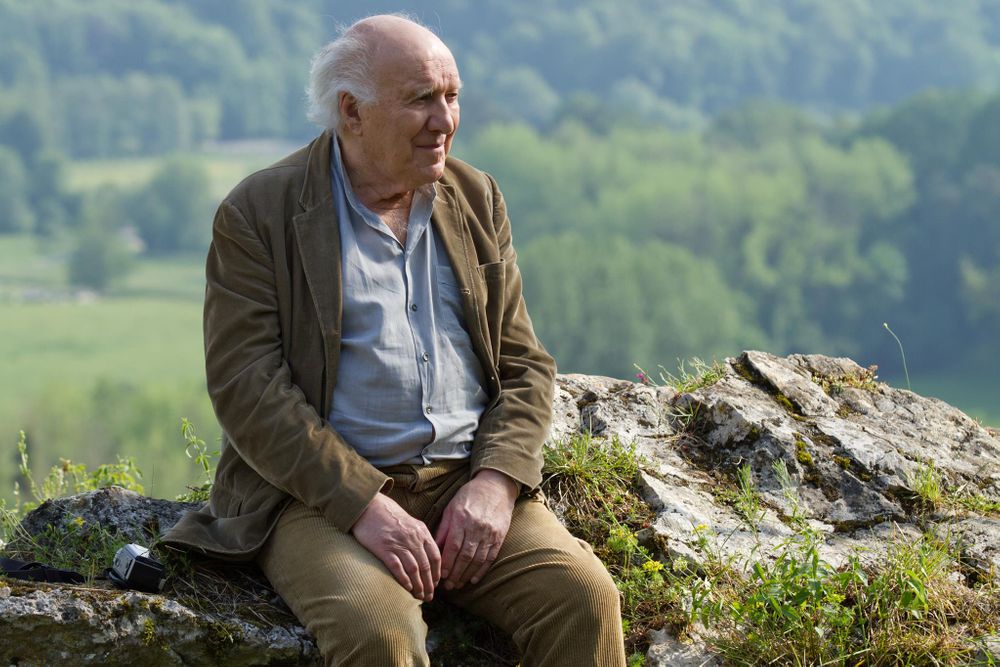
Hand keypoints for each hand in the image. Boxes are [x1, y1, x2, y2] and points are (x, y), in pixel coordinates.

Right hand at [351, 493, 440, 600]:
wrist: (368, 507)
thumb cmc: (389, 515)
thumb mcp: (410, 522)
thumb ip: (419, 537)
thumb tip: (427, 556)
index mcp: (421, 531)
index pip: (435, 556)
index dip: (437, 573)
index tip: (436, 584)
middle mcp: (412, 538)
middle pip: (426, 566)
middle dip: (429, 584)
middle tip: (429, 596)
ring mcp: (398, 544)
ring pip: (414, 570)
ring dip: (418, 586)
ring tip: (419, 597)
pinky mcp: (384, 549)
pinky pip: (397, 568)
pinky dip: (404, 580)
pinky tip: (407, 589)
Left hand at [435, 469, 517, 590]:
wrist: (496, 486)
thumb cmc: (469, 496)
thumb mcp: (452, 508)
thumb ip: (444, 529)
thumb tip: (436, 549)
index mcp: (462, 519)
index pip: (453, 546)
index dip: (447, 563)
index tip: (440, 575)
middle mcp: (476, 527)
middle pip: (465, 556)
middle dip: (455, 573)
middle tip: (448, 586)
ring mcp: (490, 532)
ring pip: (477, 559)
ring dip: (467, 575)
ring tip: (458, 585)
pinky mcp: (499, 536)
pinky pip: (490, 557)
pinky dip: (482, 570)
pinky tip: (474, 579)